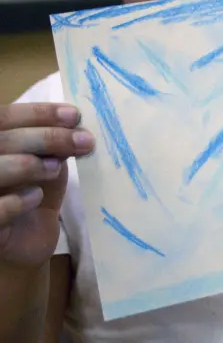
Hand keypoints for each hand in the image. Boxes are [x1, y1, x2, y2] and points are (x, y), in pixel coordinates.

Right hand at [0, 103, 93, 268]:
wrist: (29, 238)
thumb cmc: (35, 190)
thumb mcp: (47, 160)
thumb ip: (53, 141)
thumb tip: (75, 122)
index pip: (4, 117)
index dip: (38, 113)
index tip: (74, 115)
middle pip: (2, 141)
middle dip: (47, 138)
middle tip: (84, 141)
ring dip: (29, 165)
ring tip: (56, 169)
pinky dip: (15, 201)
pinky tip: (36, 197)